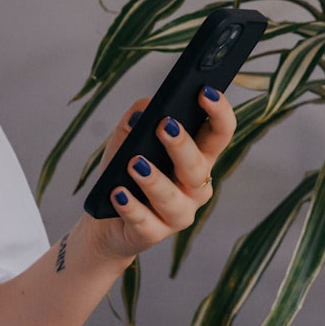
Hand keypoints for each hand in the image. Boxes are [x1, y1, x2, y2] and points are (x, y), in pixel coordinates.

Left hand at [86, 87, 236, 258]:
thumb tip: (142, 110)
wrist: (105, 222)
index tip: (207, 91)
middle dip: (182, 145)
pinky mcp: (153, 234)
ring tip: (135, 162)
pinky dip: (130, 206)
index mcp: (197, 159)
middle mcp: (195, 188)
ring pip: (173, 198)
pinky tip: (118, 193)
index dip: (219, 113)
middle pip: (198, 166)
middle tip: (165, 125)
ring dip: (155, 179)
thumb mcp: (125, 143)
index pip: (219, 134)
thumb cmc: (123, 175)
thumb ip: (135, 123)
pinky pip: (144, 221)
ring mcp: (177, 214)